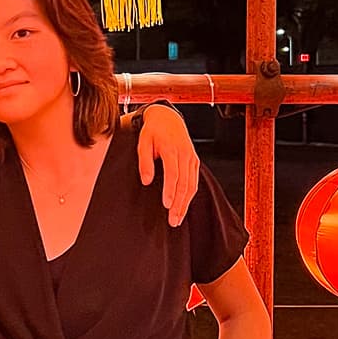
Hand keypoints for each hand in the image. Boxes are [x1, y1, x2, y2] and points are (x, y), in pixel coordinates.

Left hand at [138, 104, 199, 226]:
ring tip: (178, 218)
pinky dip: (191, 195)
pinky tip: (185, 205)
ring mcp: (191, 158)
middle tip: (173, 220)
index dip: (170, 190)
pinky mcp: (194, 161)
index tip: (166, 204)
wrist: (167, 117)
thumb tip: (146, 181)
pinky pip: (194, 181)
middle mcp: (184, 154)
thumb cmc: (153, 131)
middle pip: (184, 183)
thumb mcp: (143, 142)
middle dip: (179, 204)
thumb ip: (144, 162)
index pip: (172, 174)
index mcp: (171, 149)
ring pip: (192, 185)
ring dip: (186, 203)